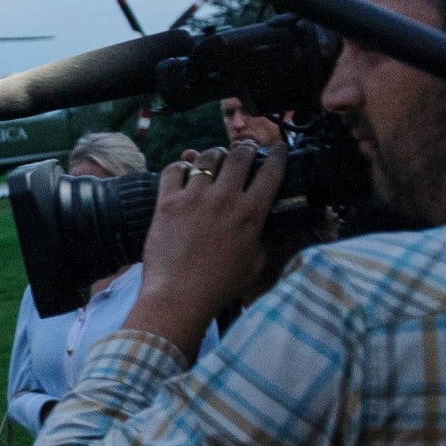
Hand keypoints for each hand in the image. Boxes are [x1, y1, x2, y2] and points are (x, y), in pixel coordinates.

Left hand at [122, 140, 286, 358]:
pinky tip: (185, 172)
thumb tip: (274, 227)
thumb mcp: (255, 265)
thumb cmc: (219, 287)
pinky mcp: (167, 202)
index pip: (270, 171)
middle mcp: (224, 199)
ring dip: (215, 154)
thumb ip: (267, 241)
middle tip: (245, 151)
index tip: (277, 148)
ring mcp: (194, 198)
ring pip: (207, 157)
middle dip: (245, 149)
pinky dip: (181, 166)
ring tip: (216, 158)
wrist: (179, 297)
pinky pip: (174, 169)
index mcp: (250, 214)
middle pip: (239, 156)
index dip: (277, 154)